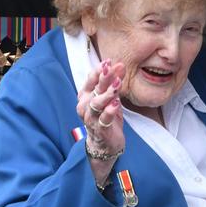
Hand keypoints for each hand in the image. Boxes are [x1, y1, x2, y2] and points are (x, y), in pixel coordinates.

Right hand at [76, 59, 125, 186]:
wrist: (105, 145)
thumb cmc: (106, 119)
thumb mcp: (111, 99)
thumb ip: (114, 83)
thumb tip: (120, 65)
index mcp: (86, 96)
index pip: (91, 80)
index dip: (99, 71)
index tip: (109, 61)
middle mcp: (85, 106)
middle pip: (94, 89)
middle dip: (104, 78)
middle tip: (112, 68)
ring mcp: (91, 119)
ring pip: (96, 104)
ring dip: (107, 93)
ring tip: (117, 84)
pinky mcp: (100, 130)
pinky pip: (104, 119)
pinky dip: (109, 111)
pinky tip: (116, 104)